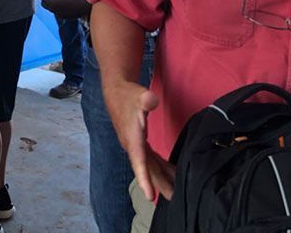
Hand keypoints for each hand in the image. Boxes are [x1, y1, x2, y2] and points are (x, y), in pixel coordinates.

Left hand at [36, 0, 90, 17]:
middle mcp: (52, 8)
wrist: (84, 2)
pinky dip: (60, 8)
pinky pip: (59, 12)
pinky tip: (65, 4)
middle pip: (44, 4)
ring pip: (52, 9)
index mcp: (49, 0)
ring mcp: (58, 14)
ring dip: (53, 4)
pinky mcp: (64, 17)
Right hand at [106, 81, 174, 200]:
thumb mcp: (138, 94)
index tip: (150, 196)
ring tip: (175, 192)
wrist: (115, 91)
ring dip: (161, 178)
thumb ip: (145, 99)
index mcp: (132, 138)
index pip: (139, 162)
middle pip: (146, 169)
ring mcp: (134, 145)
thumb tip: (150, 100)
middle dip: (158, 185)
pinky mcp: (138, 143)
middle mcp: (132, 145)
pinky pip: (150, 159)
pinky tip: (171, 173)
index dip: (144, 180)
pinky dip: (160, 167)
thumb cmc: (127, 94)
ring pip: (149, 166)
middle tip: (173, 199)